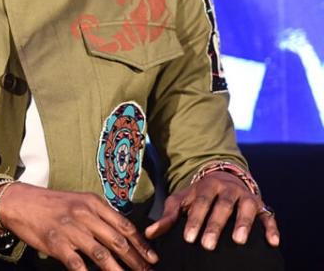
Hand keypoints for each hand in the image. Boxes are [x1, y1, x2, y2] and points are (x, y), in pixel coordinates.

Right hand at [0, 183, 157, 270]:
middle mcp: (84, 214)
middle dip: (136, 261)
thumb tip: (122, 234)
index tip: (152, 258)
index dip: (141, 244)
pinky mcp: (56, 243)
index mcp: (92, 203)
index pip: (124, 225)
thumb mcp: (78, 201)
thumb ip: (99, 215)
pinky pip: (77, 264)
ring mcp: (70, 229)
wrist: (19, 202)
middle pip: (118, 241)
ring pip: (102, 255)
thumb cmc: (50, 203)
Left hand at [146, 171, 279, 250]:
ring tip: (239, 241)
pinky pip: (269, 216)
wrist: (223, 179)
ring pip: (247, 208)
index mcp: (206, 186)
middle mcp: (228, 189)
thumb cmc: (198, 195)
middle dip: (215, 226)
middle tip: (207, 245)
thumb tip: (149, 234)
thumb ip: (168, 217)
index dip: (195, 220)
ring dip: (243, 224)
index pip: (200, 203)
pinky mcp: (262, 206)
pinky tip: (273, 242)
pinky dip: (272, 228)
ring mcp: (246, 197)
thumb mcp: (182, 201)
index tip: (189, 238)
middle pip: (222, 206)